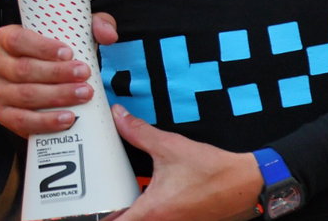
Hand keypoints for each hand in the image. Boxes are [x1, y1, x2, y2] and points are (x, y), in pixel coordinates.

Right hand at [0, 13, 117, 135]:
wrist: (50, 80)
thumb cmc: (59, 53)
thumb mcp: (76, 33)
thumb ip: (96, 25)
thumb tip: (108, 34)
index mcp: (5, 38)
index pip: (17, 40)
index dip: (42, 47)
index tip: (69, 52)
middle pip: (23, 70)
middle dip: (57, 74)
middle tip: (84, 75)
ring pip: (25, 95)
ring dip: (57, 96)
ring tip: (83, 95)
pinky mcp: (4, 115)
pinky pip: (22, 121)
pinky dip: (46, 121)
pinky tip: (68, 118)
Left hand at [105, 105, 260, 220]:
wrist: (245, 183)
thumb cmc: (211, 170)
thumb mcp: (170, 146)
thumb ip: (139, 132)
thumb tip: (118, 117)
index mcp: (154, 211)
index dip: (95, 218)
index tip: (83, 209)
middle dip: (110, 213)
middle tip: (96, 197)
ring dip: (128, 212)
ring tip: (115, 194)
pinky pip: (155, 220)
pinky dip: (144, 211)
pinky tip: (140, 195)